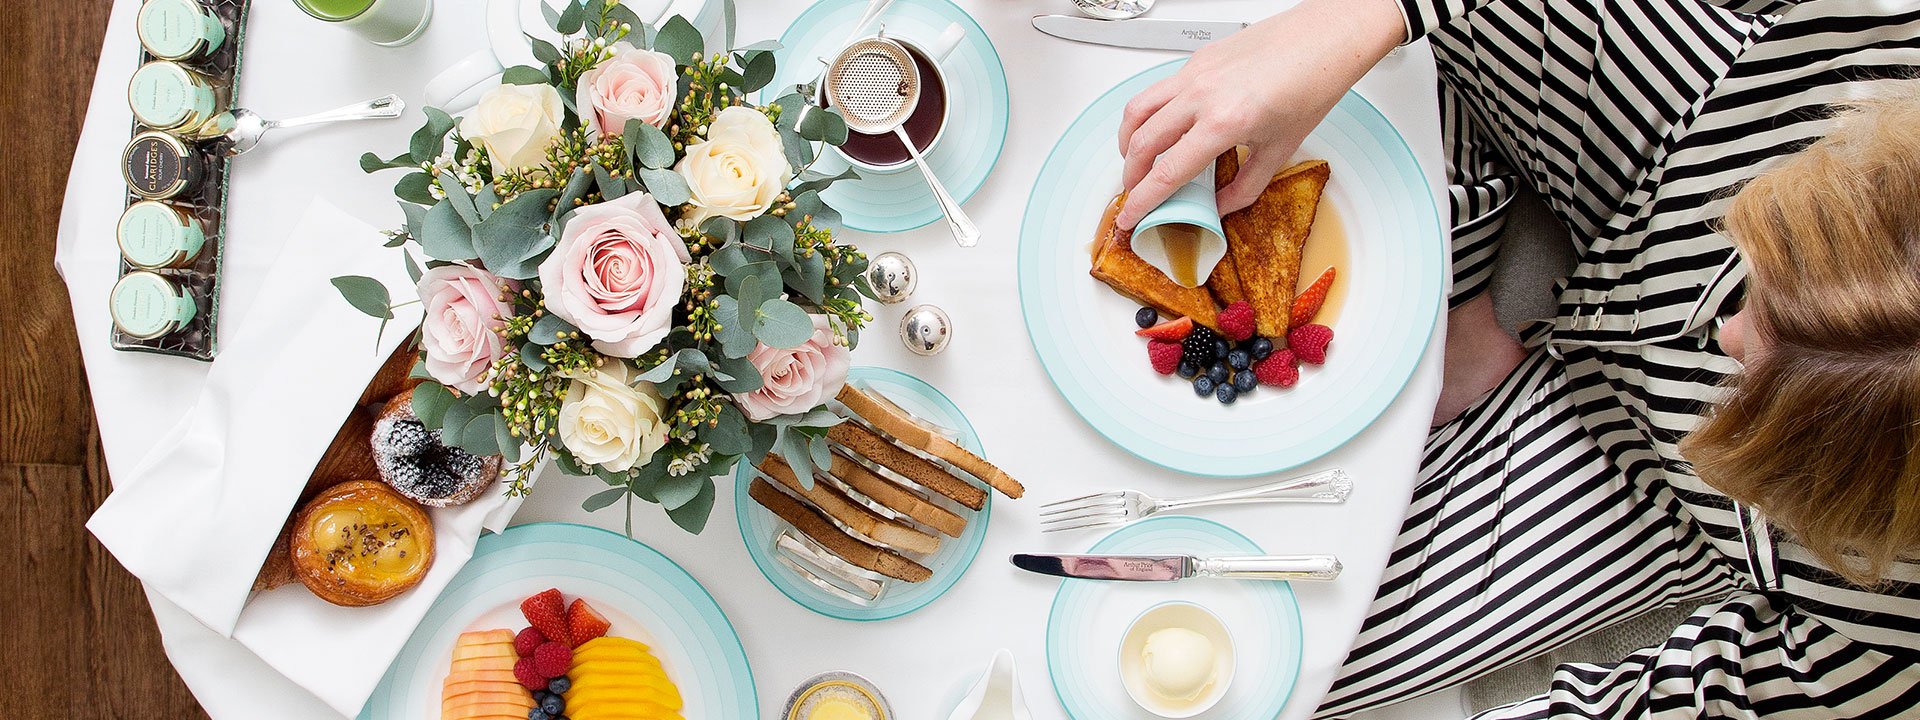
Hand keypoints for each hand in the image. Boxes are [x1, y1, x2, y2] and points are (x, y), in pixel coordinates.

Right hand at [1115, 0, 1404, 228]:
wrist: (1324, 40)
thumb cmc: (1311, 85)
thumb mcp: (1280, 150)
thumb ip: (1245, 187)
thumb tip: (1219, 207)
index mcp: (1224, 123)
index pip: (1167, 172)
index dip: (1143, 201)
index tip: (1130, 217)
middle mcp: (1202, 95)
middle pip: (1142, 142)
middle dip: (1131, 174)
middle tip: (1135, 191)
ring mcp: (1195, 72)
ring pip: (1137, 109)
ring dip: (1128, 140)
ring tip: (1135, 159)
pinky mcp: (1197, 59)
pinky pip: (1158, 89)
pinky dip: (1149, 113)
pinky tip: (1164, 126)